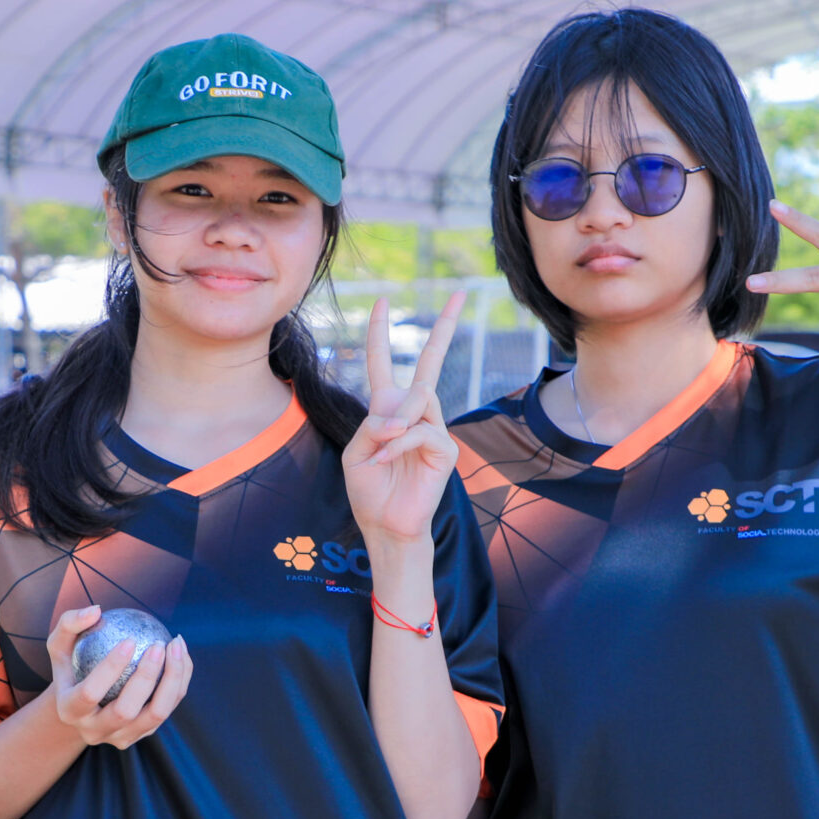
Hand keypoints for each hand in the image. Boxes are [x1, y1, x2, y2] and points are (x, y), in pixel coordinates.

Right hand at [42, 605, 190, 749]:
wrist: (81, 705)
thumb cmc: (70, 666)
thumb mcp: (60, 644)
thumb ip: (70, 623)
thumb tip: (95, 610)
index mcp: (69, 710)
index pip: (89, 693)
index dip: (110, 668)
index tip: (130, 639)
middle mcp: (94, 731)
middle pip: (126, 711)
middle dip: (147, 677)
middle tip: (159, 644)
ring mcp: (121, 738)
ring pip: (155, 715)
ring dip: (172, 680)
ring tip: (176, 646)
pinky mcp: (143, 734)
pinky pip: (168, 708)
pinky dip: (179, 681)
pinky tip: (181, 653)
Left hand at [344, 292, 463, 549]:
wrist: (385, 525)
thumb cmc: (369, 490)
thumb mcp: (356, 450)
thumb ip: (372, 424)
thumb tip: (401, 413)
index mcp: (388, 410)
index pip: (385, 363)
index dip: (381, 333)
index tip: (383, 303)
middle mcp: (415, 413)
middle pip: (430, 362)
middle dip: (445, 327)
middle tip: (461, 294)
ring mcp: (434, 429)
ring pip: (419, 399)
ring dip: (394, 423)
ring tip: (380, 450)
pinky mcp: (445, 449)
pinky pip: (419, 431)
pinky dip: (396, 445)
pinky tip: (384, 461)